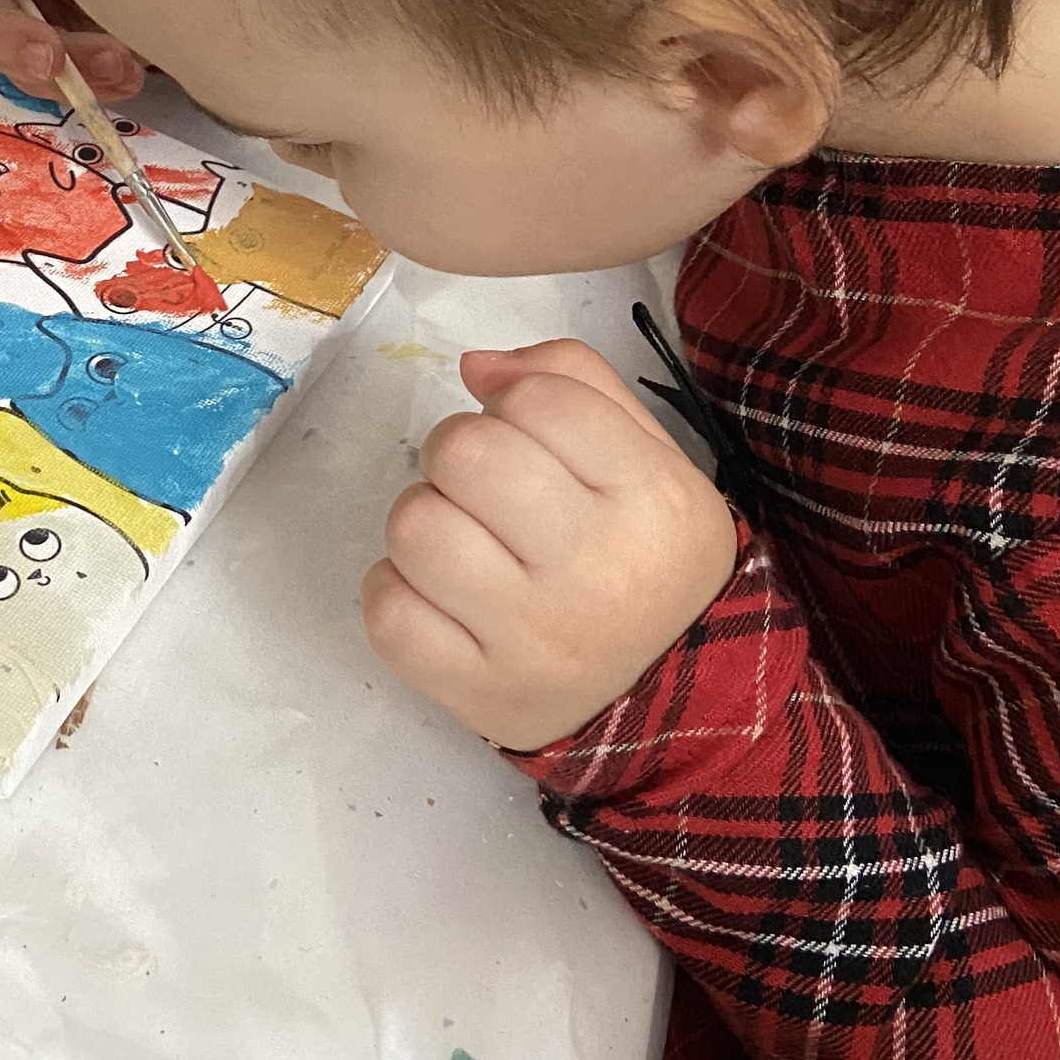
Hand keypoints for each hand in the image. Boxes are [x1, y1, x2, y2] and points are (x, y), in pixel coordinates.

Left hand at [363, 338, 736, 751]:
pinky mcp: (480, 692)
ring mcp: (534, 640)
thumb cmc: (643, 555)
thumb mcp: (648, 457)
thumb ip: (573, 383)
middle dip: (456, 452)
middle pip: (464, 453)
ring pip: (415, 528)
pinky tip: (436, 595)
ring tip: (461, 541)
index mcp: (650, 498)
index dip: (512, 400)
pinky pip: (388, 614)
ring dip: (422, 521)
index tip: (525, 434)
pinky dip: (395, 591)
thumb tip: (475, 366)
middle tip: (481, 486)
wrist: (672, 694)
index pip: (540, 399)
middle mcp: (596, 569)